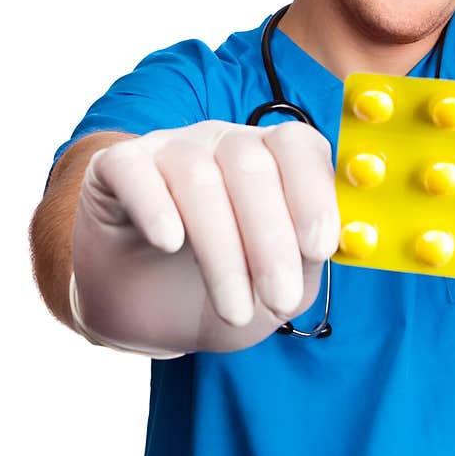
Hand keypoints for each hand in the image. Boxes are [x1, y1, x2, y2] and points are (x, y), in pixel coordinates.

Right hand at [72, 120, 339, 352]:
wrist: (148, 313)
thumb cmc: (225, 289)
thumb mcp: (279, 283)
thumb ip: (309, 256)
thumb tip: (338, 240)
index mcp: (271, 157)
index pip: (299, 146)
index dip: (313, 194)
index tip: (319, 249)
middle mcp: (222, 142)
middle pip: (250, 164)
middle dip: (270, 239)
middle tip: (280, 300)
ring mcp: (167, 148)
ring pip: (198, 176)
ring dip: (221, 250)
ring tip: (234, 310)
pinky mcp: (116, 167)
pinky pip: (135, 171)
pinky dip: (155, 206)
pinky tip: (169, 242)